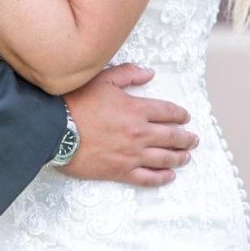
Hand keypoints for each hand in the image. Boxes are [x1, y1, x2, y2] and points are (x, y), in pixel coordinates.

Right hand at [62, 65, 197, 186]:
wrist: (55, 130)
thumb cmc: (77, 102)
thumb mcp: (103, 79)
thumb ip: (128, 74)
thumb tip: (149, 73)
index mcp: (136, 109)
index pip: (167, 112)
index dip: (179, 114)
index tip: (185, 117)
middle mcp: (139, 133)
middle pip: (171, 137)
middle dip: (185, 138)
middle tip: (194, 139)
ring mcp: (131, 154)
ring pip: (163, 158)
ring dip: (179, 157)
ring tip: (187, 157)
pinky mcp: (120, 171)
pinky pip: (147, 178)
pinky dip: (161, 178)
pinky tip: (168, 176)